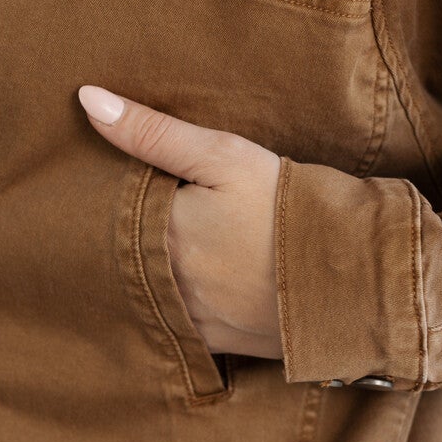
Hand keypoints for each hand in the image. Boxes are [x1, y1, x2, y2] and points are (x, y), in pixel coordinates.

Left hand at [77, 85, 283, 358]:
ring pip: (140, 295)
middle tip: (96, 221)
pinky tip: (170, 290)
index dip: (92, 199)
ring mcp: (191, 318)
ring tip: (136, 251)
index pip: (104, 214)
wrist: (358, 277)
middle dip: (111, 240)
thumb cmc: (291, 208)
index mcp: (162, 233)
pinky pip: (171, 328)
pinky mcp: (217, 343)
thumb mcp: (227, 156)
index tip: (84, 184)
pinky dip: (165, 308)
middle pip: (118, 258)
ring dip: (134, 277)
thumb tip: (87, 99)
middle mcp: (167, 282)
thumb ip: (154, 132)